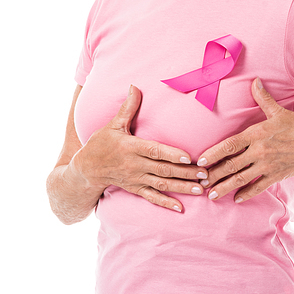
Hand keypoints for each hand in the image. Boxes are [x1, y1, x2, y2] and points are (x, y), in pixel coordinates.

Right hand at [75, 85, 207, 211]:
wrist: (86, 169)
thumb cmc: (101, 144)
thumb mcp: (112, 125)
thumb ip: (127, 108)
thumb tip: (134, 86)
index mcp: (132, 147)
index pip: (155, 151)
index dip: (172, 154)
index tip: (189, 157)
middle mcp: (136, 165)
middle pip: (164, 169)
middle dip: (186, 172)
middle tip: (206, 173)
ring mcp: (136, 179)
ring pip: (163, 185)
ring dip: (182, 187)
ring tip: (201, 188)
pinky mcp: (136, 189)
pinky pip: (152, 197)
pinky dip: (166, 203)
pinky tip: (181, 207)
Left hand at [198, 79, 293, 202]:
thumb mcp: (280, 111)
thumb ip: (264, 99)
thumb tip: (255, 81)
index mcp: (257, 134)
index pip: (230, 145)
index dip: (214, 153)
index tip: (201, 161)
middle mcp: (260, 151)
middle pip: (231, 165)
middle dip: (214, 175)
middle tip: (199, 182)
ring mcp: (268, 165)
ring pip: (241, 179)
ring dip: (225, 187)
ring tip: (212, 195)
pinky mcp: (277, 176)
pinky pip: (258, 187)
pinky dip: (247, 194)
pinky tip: (237, 199)